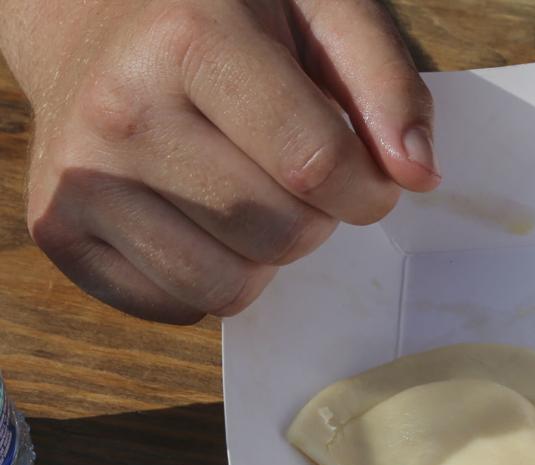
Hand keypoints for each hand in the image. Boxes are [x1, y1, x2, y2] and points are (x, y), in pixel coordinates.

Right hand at [4, 0, 438, 322]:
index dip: (369, 188)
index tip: (369, 176)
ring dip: (265, 256)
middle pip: (279, 233)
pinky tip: (202, 217)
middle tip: (297, 173)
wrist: (91, 18)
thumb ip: (383, 82)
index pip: (317, 165)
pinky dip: (210, 278)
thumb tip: (417, 174)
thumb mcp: (319, 7)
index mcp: (189, 41)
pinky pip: (175, 306)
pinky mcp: (58, 231)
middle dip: (318, 218)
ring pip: (226, 287)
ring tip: (250, 194)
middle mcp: (120, 113)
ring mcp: (78, 178)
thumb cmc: (224, 12)